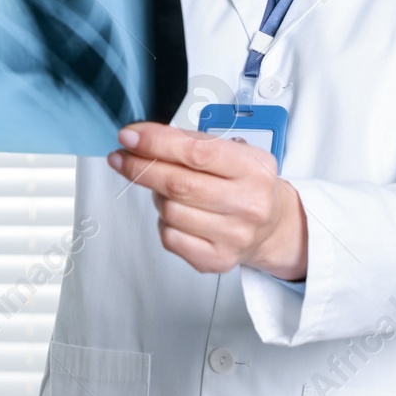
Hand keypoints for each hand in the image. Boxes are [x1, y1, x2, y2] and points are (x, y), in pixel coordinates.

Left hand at [107, 122, 307, 279]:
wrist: (273, 226)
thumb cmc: (247, 184)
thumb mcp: (233, 152)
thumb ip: (190, 142)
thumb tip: (142, 138)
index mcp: (254, 169)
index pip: (197, 153)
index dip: (156, 143)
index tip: (130, 136)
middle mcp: (248, 204)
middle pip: (178, 184)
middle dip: (141, 167)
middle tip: (122, 157)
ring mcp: (234, 236)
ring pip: (170, 211)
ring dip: (157, 196)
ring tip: (169, 190)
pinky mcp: (218, 259)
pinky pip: (170, 237)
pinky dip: (165, 222)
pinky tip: (178, 214)